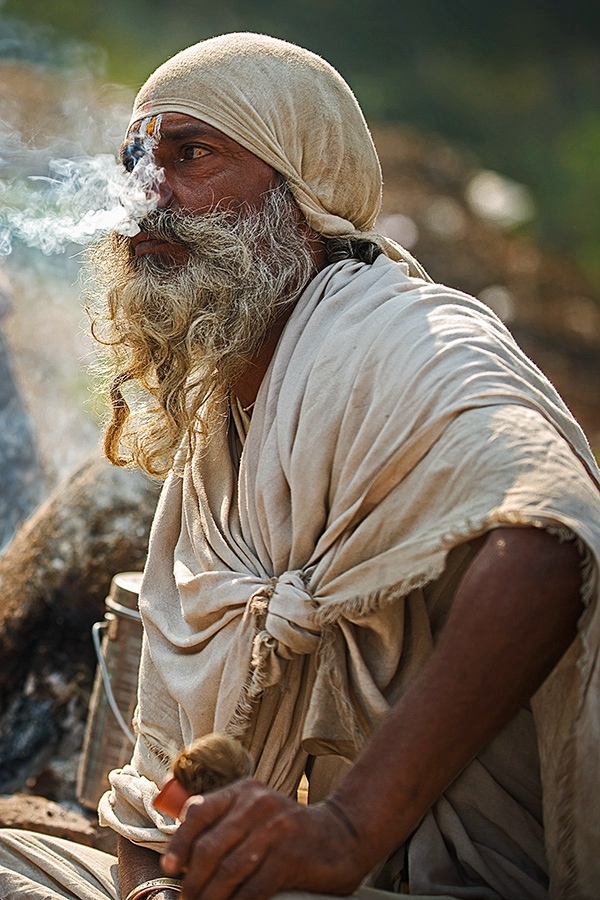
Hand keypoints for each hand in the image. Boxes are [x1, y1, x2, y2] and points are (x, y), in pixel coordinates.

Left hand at [161, 778, 368, 899]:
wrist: (342, 834)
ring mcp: (275, 830)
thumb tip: (182, 852)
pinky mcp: (290, 857)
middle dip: (192, 881)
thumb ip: (226, 821)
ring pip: (228, 871)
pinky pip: (253, 889)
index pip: (200, 811)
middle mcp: (258, 805)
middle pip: (210, 847)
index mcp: (244, 791)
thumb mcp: (258, 811)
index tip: (170, 867)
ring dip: (210, 897)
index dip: (180, 842)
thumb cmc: (290, 829)